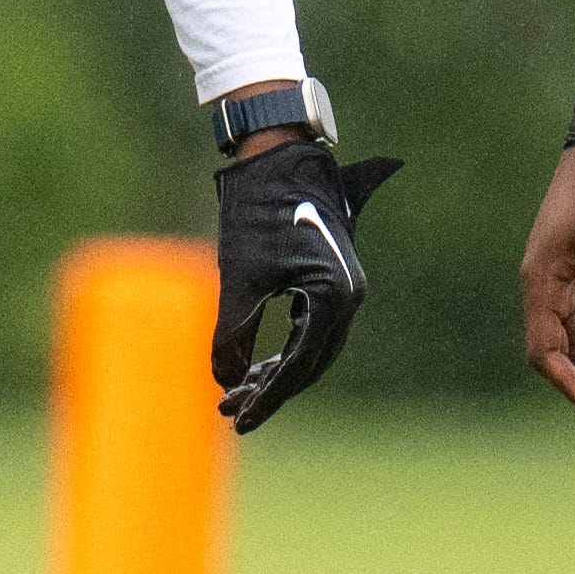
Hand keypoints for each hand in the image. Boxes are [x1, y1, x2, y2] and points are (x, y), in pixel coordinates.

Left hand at [214, 137, 398, 432]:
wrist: (277, 153)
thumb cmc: (258, 210)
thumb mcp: (239, 275)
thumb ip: (233, 333)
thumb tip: (226, 382)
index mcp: (334, 297)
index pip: (299, 366)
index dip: (266, 397)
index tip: (238, 420)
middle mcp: (348, 295)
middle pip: (310, 363)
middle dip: (270, 390)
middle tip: (231, 412)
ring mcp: (342, 286)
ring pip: (310, 346)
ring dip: (275, 371)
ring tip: (235, 392)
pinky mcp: (328, 277)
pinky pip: (310, 326)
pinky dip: (283, 347)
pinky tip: (256, 364)